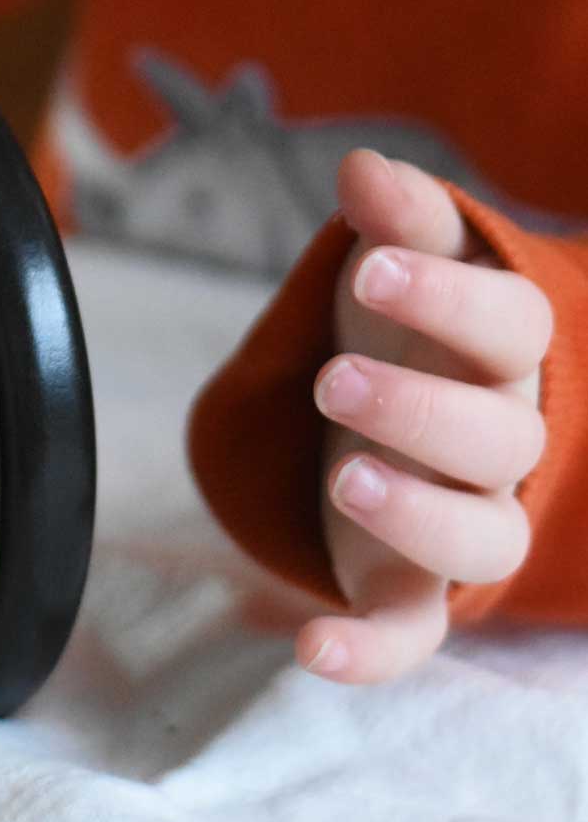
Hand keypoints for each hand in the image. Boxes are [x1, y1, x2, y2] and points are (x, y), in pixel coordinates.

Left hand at [294, 149, 550, 684]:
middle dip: (420, 409)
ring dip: (420, 516)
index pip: (509, 325)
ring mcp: (461, 520)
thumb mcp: (400, 261)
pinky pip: (410, 634)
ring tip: (346, 479)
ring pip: (480, 539)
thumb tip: (363, 169)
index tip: (368, 264)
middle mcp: (499, 444)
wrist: (395, 409)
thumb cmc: (406, 327)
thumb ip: (396, 219)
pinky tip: (311, 651)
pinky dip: (368, 652)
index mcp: (503, 354)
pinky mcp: (410, 587)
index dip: (445, 297)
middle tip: (334, 377)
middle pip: (497, 438)